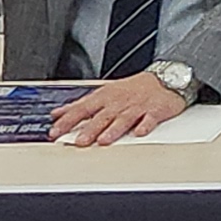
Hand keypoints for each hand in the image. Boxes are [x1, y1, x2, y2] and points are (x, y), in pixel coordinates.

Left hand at [47, 73, 187, 145]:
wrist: (165, 78)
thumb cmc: (133, 89)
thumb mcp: (104, 93)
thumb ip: (80, 105)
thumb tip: (57, 113)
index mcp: (105, 97)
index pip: (82, 109)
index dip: (68, 120)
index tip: (55, 132)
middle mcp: (119, 102)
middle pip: (102, 117)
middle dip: (90, 129)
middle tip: (79, 141)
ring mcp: (138, 106)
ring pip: (124, 119)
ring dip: (113, 129)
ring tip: (104, 140)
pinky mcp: (156, 110)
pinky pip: (150, 118)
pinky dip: (145, 125)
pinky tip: (139, 132)